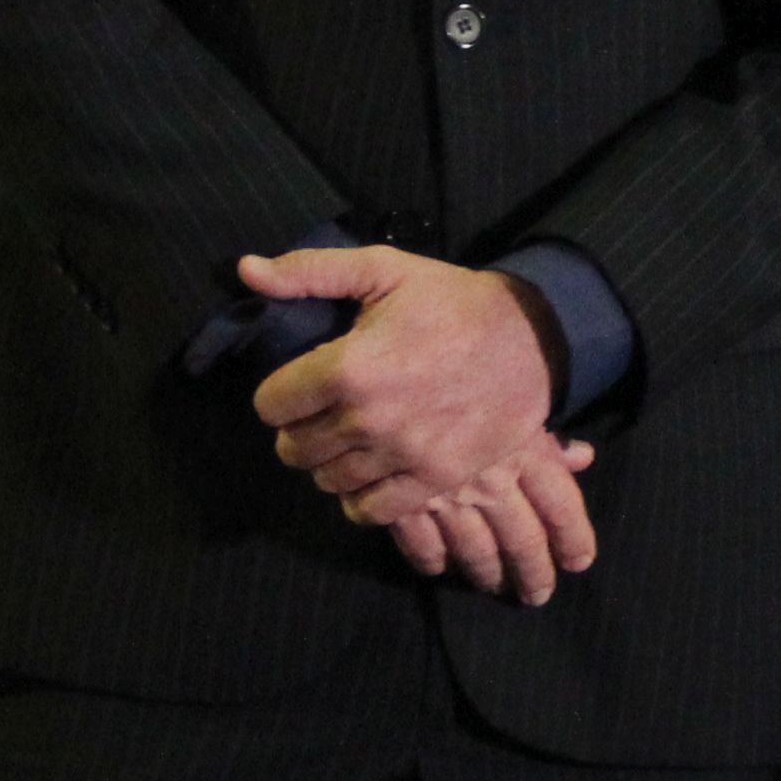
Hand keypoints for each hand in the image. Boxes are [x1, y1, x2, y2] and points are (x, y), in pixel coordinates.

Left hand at [244, 248, 595, 603]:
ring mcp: (404, 454)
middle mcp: (370, 418)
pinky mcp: (436, 479)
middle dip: (301, 430)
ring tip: (351, 439)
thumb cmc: (453, 302)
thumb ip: (309, 271)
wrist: (534, 338)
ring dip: (330, 462)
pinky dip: (360, 497)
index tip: (303, 384)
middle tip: (326, 411)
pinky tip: (370, 472)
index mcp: (349, 367)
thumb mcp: (384, 270)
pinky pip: (371, 510)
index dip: (279, 394)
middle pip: (294, 449)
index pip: (270, 405)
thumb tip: (246, 270)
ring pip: (328, 480)